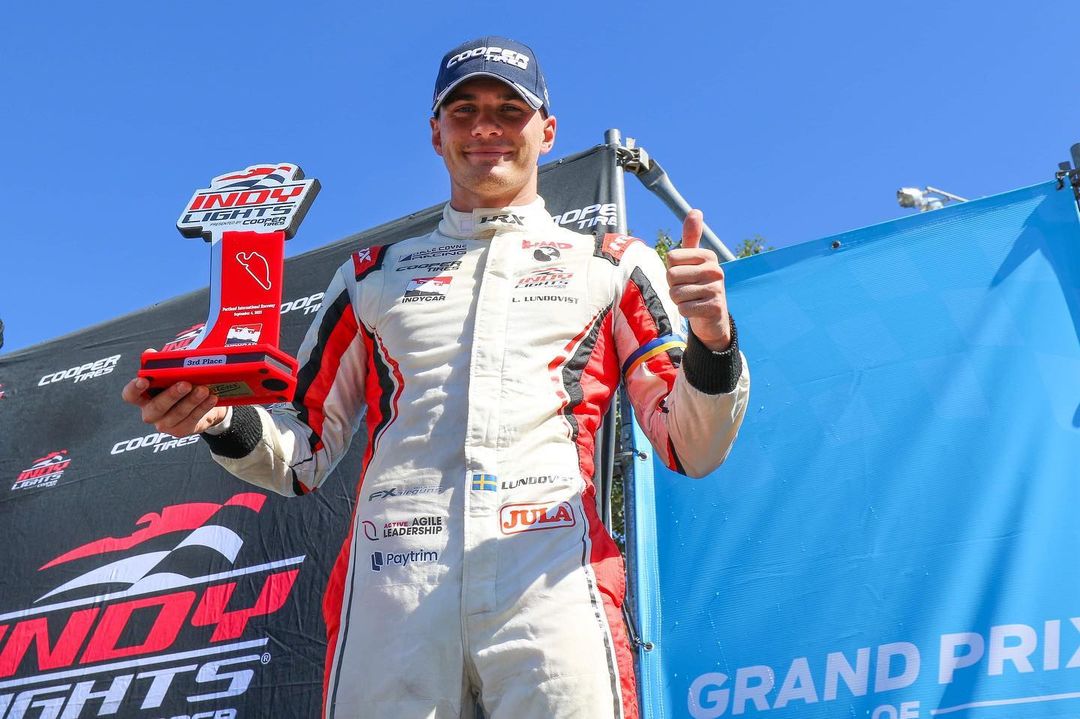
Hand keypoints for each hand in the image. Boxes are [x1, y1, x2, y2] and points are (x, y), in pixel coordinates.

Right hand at [121, 351, 227, 436]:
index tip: (143, 380)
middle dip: (171, 395)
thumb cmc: (184, 383)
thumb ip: (164, 363)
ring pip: (177, 414)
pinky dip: (202, 408)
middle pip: (156, 407)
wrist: (203, 404)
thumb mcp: (175, 372)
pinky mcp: (181, 430)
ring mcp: (165, 424)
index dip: (134, 388)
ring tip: (204, 389)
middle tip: (186, 384)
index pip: (130, 395)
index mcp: (144, 396)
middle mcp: (151, 412)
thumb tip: (152, 352)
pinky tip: (211, 398)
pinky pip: (191, 420)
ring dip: (192, 401)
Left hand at [665, 209, 731, 350]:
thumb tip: (696, 211)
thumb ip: (691, 237)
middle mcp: (715, 270)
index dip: (671, 270)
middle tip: (687, 290)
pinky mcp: (715, 307)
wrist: (713, 316)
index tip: (684, 276)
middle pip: (671, 275)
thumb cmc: (697, 285)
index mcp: (708, 256)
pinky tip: (696, 310)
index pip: (670, 258)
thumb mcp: (693, 260)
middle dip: (673, 286)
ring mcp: (717, 289)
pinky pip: (684, 308)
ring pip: (676, 293)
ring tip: (692, 300)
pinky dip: (685, 312)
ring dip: (678, 300)